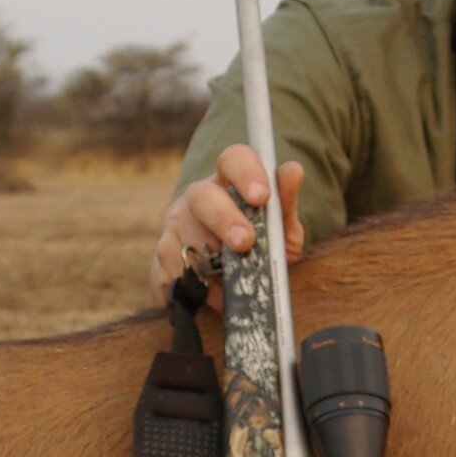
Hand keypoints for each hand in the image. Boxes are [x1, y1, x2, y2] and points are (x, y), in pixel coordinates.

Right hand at [152, 145, 305, 301]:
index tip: (261, 196)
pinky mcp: (161, 254)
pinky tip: (208, 295)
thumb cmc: (261, 242)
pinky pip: (168, 268)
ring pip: (182, 235)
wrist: (237, 275)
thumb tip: (293, 171)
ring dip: (207, 260)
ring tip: (230, 283)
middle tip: (244, 243)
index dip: (246, 174)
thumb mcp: (281, 227)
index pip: (233, 160)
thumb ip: (286, 203)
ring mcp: (175, 224)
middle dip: (223, 220)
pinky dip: (190, 284)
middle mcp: (198, 196)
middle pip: (202, 197)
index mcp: (229, 181)